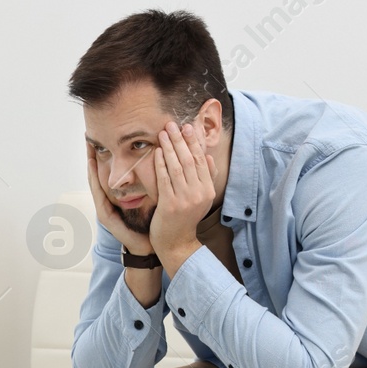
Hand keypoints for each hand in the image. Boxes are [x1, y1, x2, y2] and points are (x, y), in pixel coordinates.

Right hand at [86, 142, 152, 256]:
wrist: (147, 247)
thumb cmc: (151, 224)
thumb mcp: (151, 199)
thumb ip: (150, 183)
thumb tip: (161, 162)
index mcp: (117, 198)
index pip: (108, 174)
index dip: (105, 158)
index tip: (103, 140)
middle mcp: (108, 202)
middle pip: (98, 175)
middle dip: (93, 157)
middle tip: (89, 138)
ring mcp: (104, 208)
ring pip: (94, 182)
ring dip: (90, 165)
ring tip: (88, 148)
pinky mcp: (105, 215)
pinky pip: (98, 193)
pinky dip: (94, 179)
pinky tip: (92, 166)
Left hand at [149, 120, 216, 273]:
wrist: (176, 243)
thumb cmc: (185, 218)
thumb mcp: (201, 199)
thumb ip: (206, 179)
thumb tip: (209, 157)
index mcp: (208, 190)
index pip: (202, 160)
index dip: (194, 142)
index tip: (187, 127)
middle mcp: (200, 194)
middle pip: (190, 160)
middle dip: (181, 140)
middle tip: (172, 124)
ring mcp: (186, 200)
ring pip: (178, 166)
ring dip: (170, 147)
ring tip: (163, 132)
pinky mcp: (170, 205)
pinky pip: (165, 179)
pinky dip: (161, 163)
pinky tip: (157, 152)